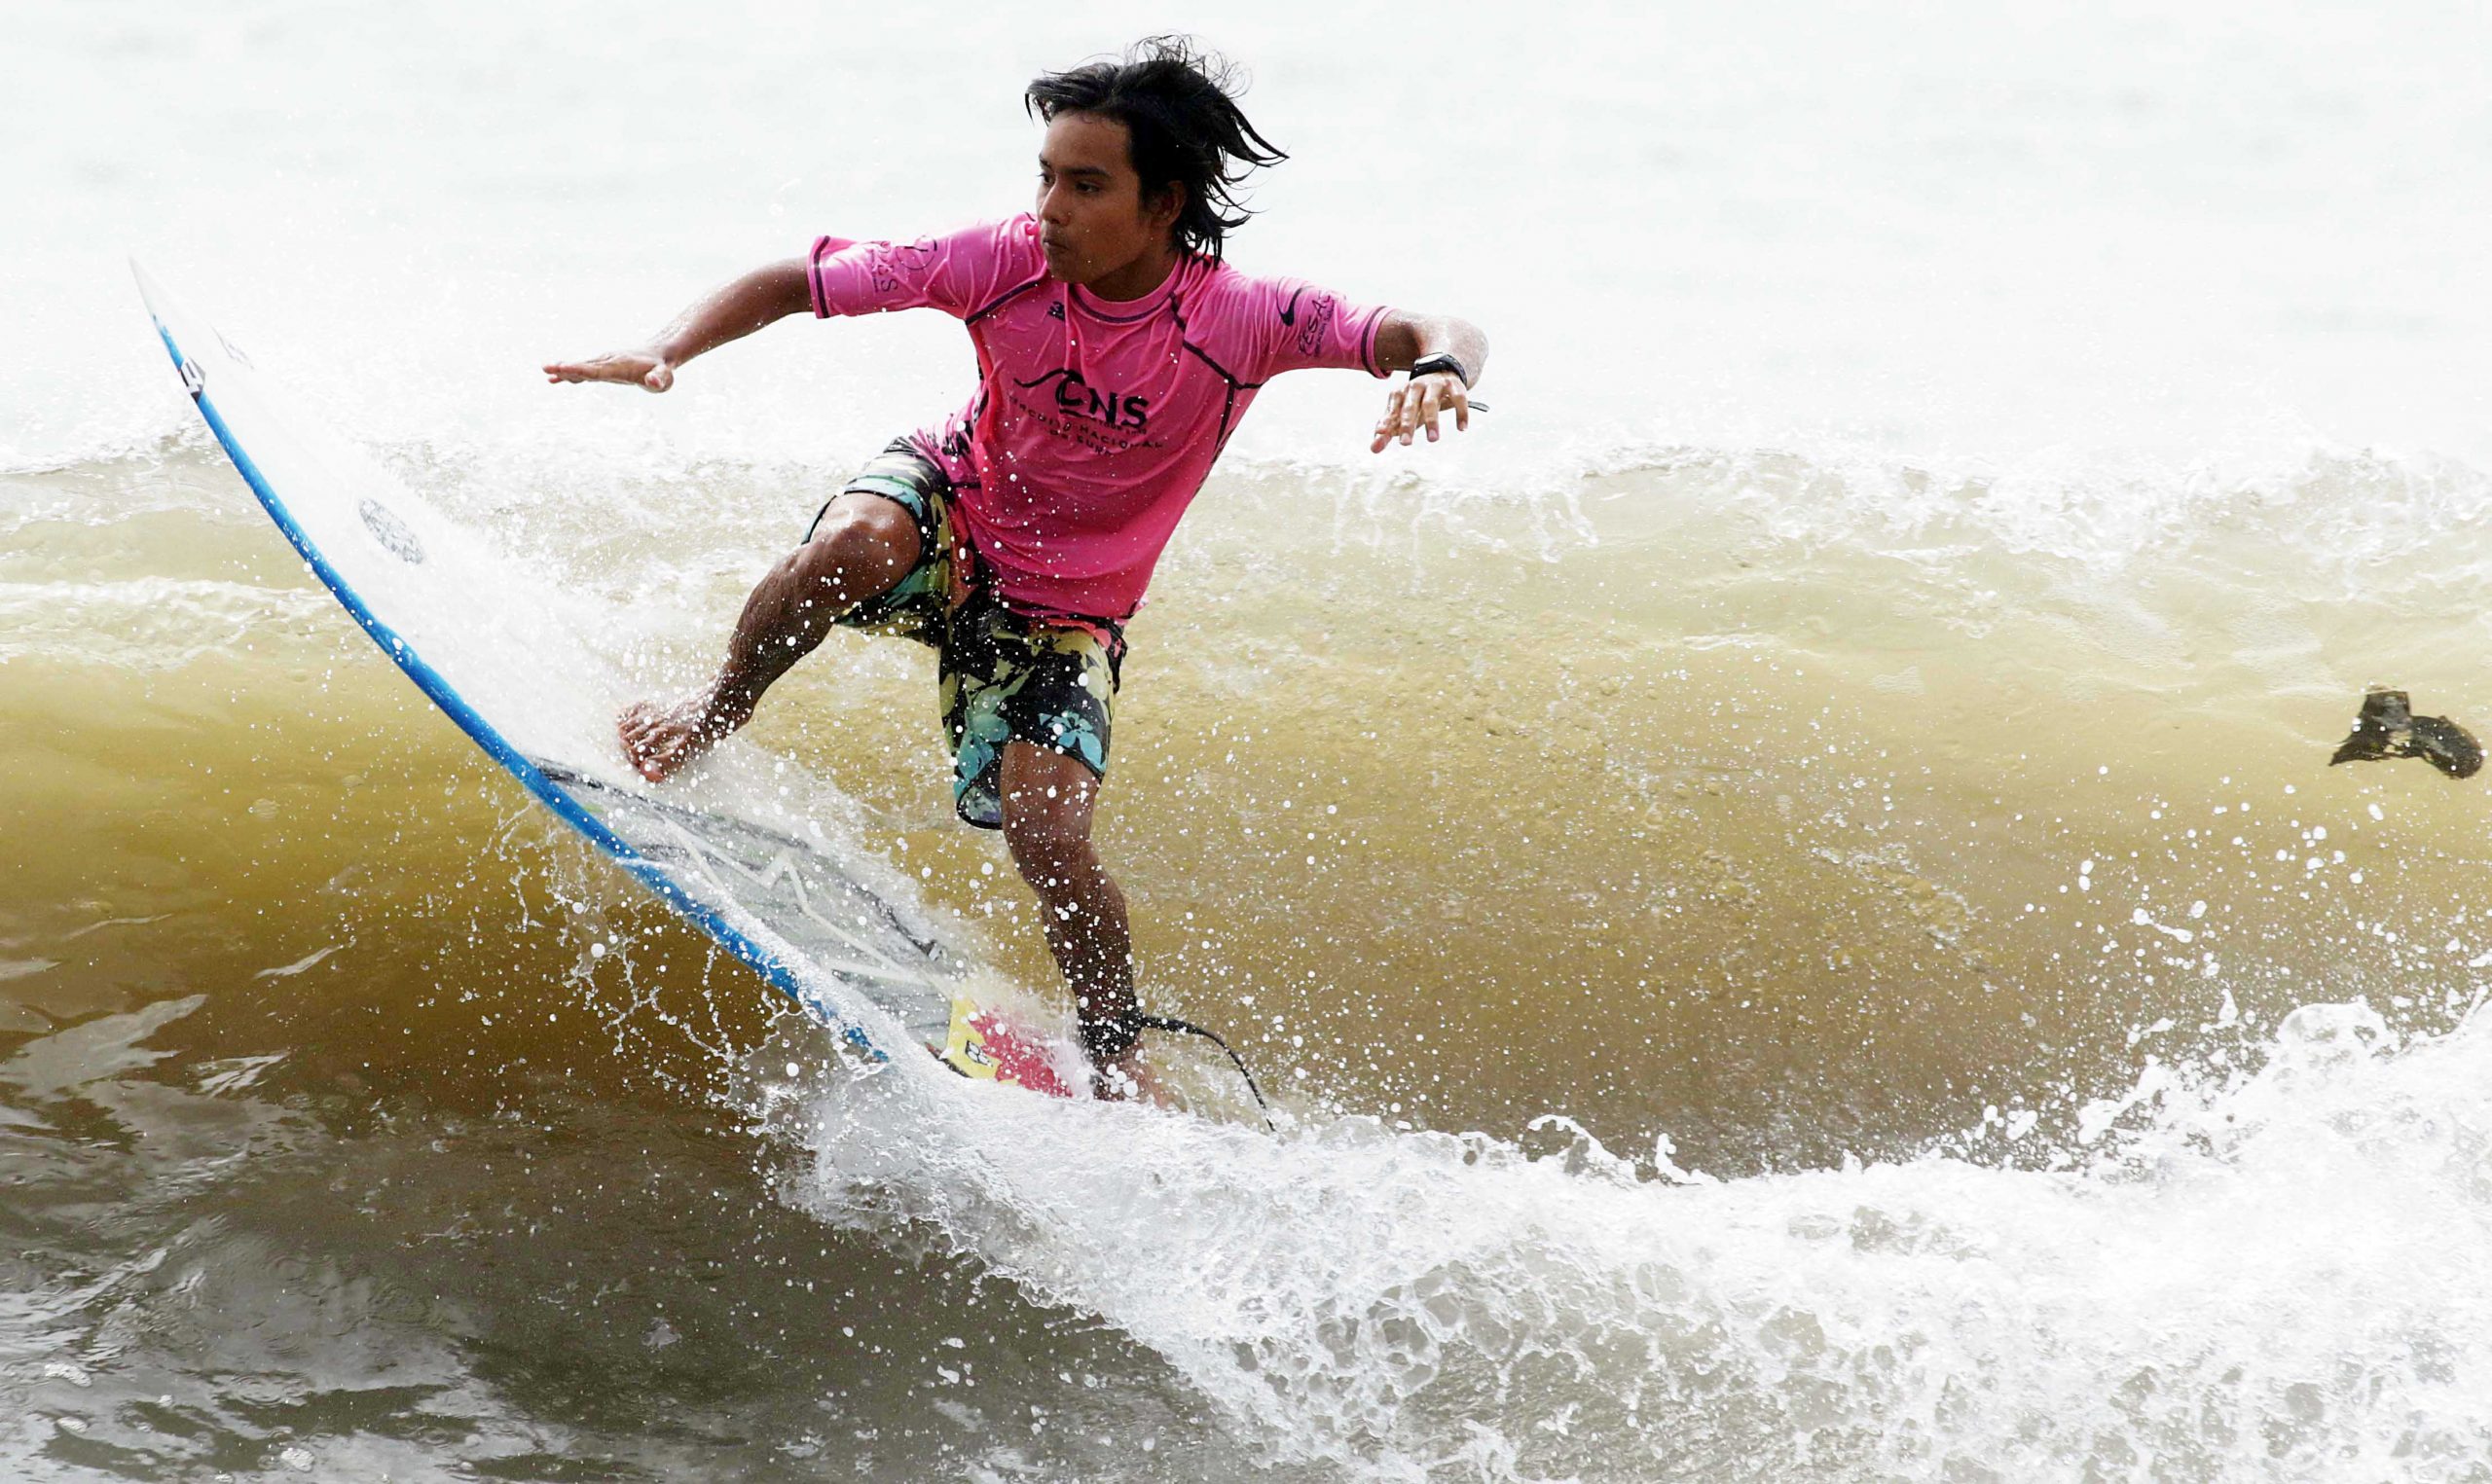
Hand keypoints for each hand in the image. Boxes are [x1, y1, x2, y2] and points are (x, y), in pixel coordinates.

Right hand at [543, 347, 674, 392]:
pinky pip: (583, 369)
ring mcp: (603, 362)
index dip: (579, 370)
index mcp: (619, 366)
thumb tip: (653, 382)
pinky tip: (554, 378)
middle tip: (546, 368)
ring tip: (546, 370)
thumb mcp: (665, 377)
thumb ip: (659, 379)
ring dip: (563, 369)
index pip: (596, 370)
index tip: (562, 368)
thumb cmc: (662, 369)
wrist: (659, 354)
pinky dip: (569, 372)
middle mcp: (608, 362)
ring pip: (581, 366)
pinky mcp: (602, 365)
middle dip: (565, 368)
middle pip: (584, 366)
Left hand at [1370, 370, 1471, 452]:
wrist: (1442, 371)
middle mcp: (1416, 387)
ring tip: (1433, 440)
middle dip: (1407, 424)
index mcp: (1401, 393)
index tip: (1381, 432)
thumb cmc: (1417, 400)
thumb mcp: (1402, 413)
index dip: (1387, 420)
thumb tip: (1373, 449)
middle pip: (1410, 406)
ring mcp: (1435, 385)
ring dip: (1432, 421)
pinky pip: (1458, 398)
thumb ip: (1388, 430)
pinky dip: (1461, 412)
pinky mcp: (1454, 386)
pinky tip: (1461, 428)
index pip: (1392, 409)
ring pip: (1431, 403)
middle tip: (1405, 444)